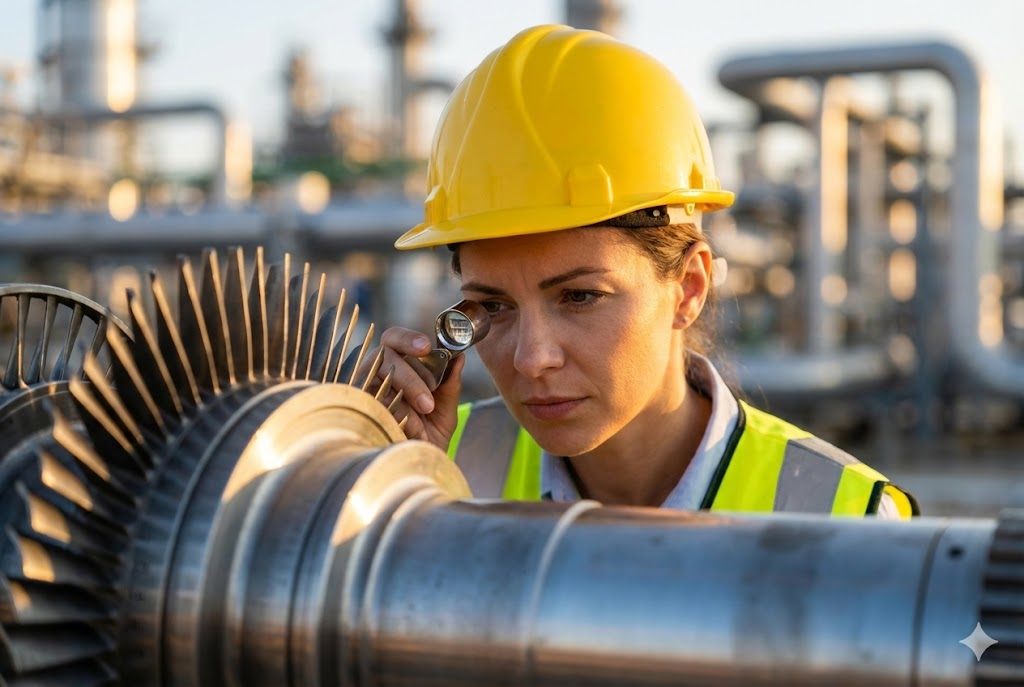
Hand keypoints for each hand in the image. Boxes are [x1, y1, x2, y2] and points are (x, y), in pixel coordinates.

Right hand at [357, 327, 464, 449]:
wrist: (416, 468)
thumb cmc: (430, 434)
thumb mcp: (446, 408)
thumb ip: (451, 382)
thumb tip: (460, 357)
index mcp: (397, 365)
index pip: (393, 339)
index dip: (407, 338)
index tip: (426, 347)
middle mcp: (375, 373)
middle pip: (385, 356)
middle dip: (411, 380)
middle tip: (428, 405)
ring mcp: (362, 390)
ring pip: (379, 382)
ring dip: (404, 404)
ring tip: (420, 428)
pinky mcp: (355, 408)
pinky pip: (373, 405)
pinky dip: (395, 419)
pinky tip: (405, 433)